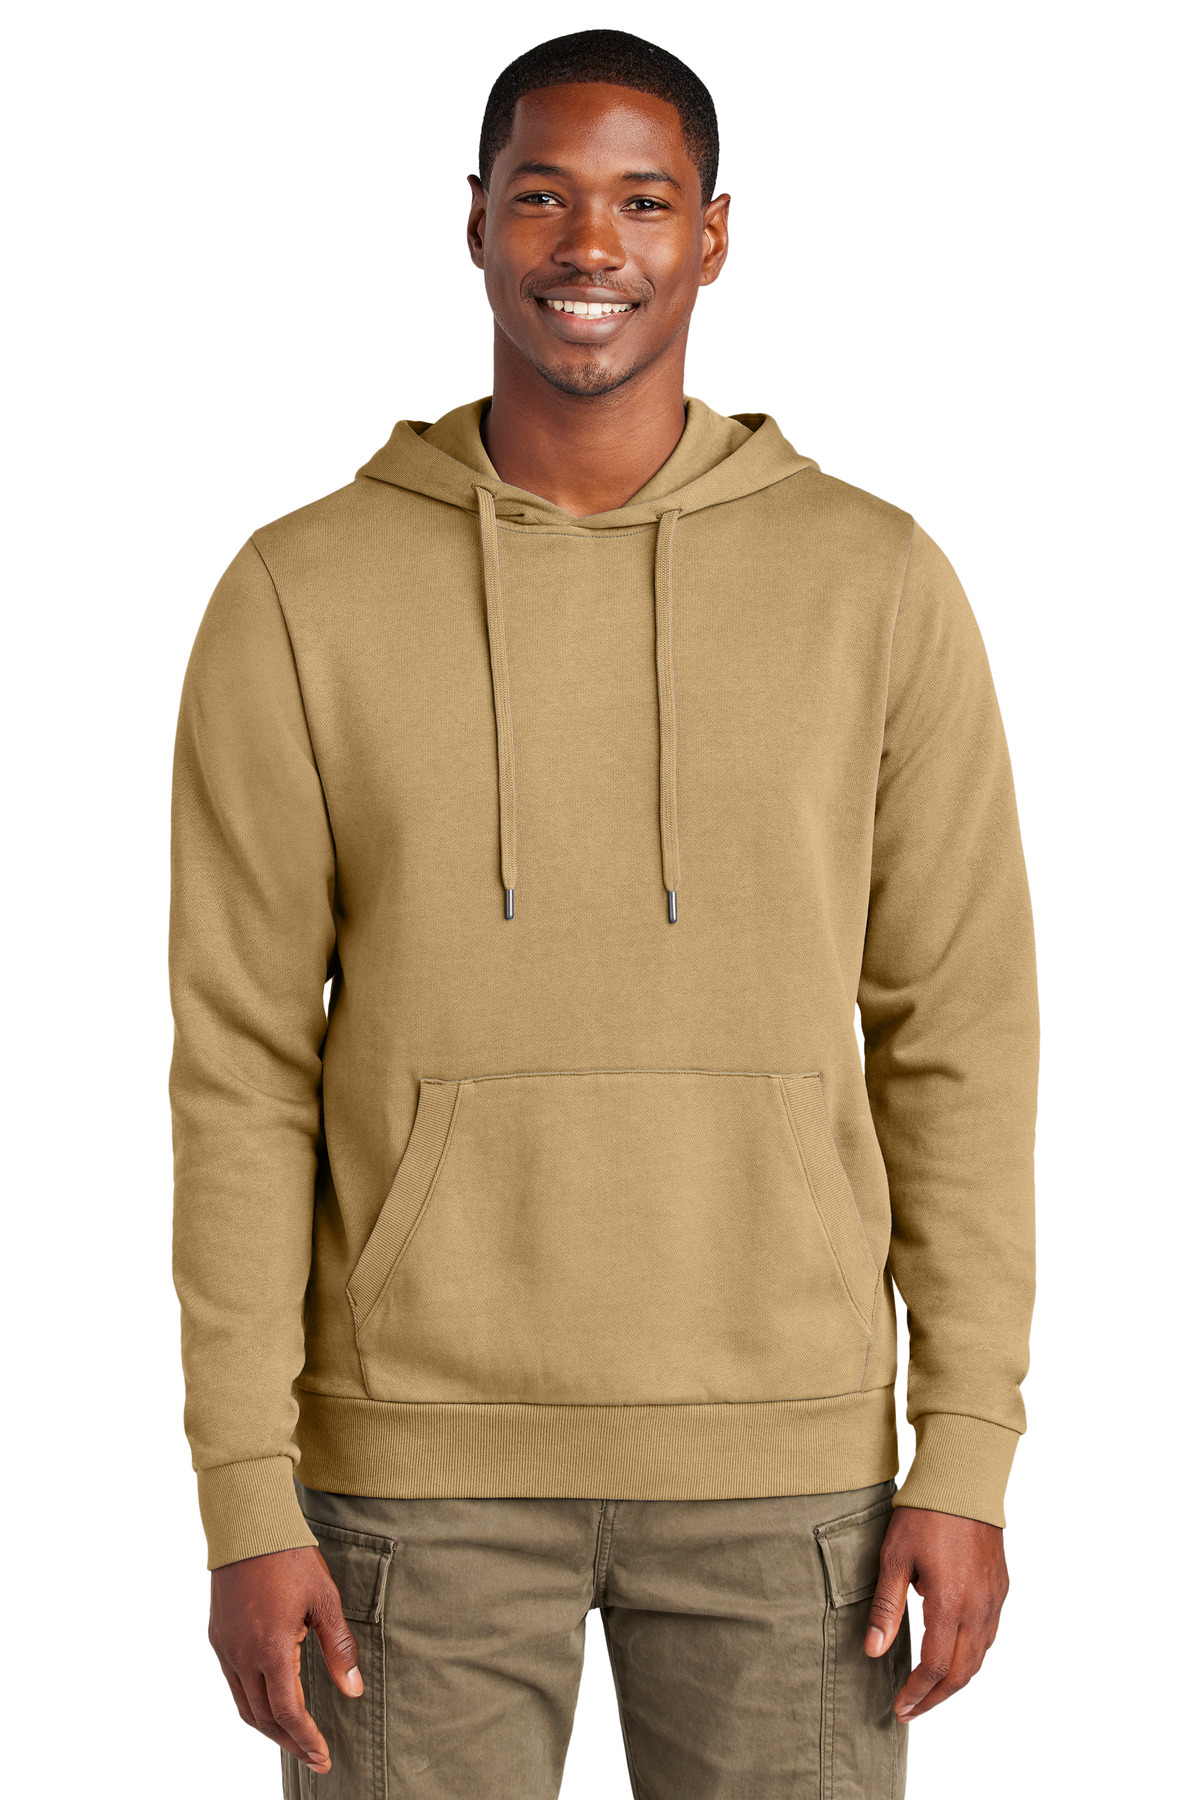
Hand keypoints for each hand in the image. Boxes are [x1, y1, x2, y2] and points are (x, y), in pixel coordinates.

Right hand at [209, 1545, 361, 1775]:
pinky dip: (253, 1704)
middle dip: (291, 1742)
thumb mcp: (325, 1601)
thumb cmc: (290, 1558)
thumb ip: (339, 1649)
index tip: (323, 1757)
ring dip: (270, 1728)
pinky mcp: (218, 1638)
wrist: (248, 1526)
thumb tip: (353, 1690)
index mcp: (271, 1649)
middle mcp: (242, 1656)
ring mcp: (226, 1648)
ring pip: (245, 1706)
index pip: (288, 1712)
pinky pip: (234, 1685)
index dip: (306, 1739)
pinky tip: (270, 1704)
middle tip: (314, 1758)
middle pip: (264, 1717)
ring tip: (295, 1740)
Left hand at [864, 1506, 1008, 1720]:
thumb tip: (874, 1652)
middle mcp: (978, 1609)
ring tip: (929, 1691)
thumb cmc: (924, 1515)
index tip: (900, 1708)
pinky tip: (954, 1657)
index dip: (917, 1693)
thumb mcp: (894, 1558)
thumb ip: (886, 1608)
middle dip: (935, 1698)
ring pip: (979, 1658)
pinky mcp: (1000, 1588)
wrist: (963, 1481)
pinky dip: (971, 1658)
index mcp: (950, 1605)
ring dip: (954, 1682)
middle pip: (961, 1673)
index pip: (935, 1667)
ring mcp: (993, 1600)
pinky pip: (989, 1637)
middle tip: (911, 1710)